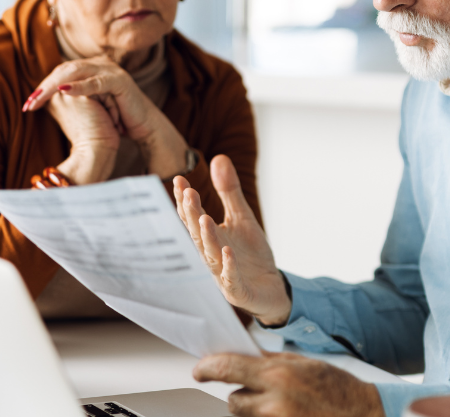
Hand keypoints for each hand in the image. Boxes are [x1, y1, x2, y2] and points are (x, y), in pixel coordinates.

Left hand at [24, 56, 188, 177]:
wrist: (143, 127)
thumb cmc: (116, 119)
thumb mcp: (89, 106)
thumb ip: (70, 98)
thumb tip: (43, 99)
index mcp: (91, 67)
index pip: (61, 72)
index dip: (43, 87)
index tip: (27, 105)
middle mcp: (100, 64)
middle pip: (65, 69)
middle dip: (45, 87)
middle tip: (29, 102)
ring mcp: (110, 70)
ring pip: (76, 72)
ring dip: (55, 85)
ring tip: (40, 97)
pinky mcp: (119, 80)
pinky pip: (95, 82)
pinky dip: (79, 86)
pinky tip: (63, 91)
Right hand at [174, 155, 290, 325]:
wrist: (270, 287)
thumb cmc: (250, 253)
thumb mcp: (242, 217)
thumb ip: (229, 191)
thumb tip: (219, 157)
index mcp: (209, 237)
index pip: (192, 217)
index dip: (185, 201)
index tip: (179, 180)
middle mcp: (210, 255)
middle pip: (197, 234)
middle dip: (191, 215)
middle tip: (188, 193)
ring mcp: (222, 274)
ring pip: (210, 255)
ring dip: (207, 238)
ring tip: (204, 218)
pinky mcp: (237, 290)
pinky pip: (231, 278)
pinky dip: (229, 266)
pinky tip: (228, 251)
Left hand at [194, 352, 384, 416]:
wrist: (362, 413)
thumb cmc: (336, 387)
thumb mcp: (302, 363)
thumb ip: (269, 361)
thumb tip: (242, 356)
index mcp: (278, 374)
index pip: (228, 368)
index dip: (208, 368)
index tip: (200, 370)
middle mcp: (275, 401)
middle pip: (233, 400)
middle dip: (240, 394)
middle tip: (259, 390)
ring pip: (246, 416)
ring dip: (254, 409)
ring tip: (281, 403)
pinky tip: (288, 412)